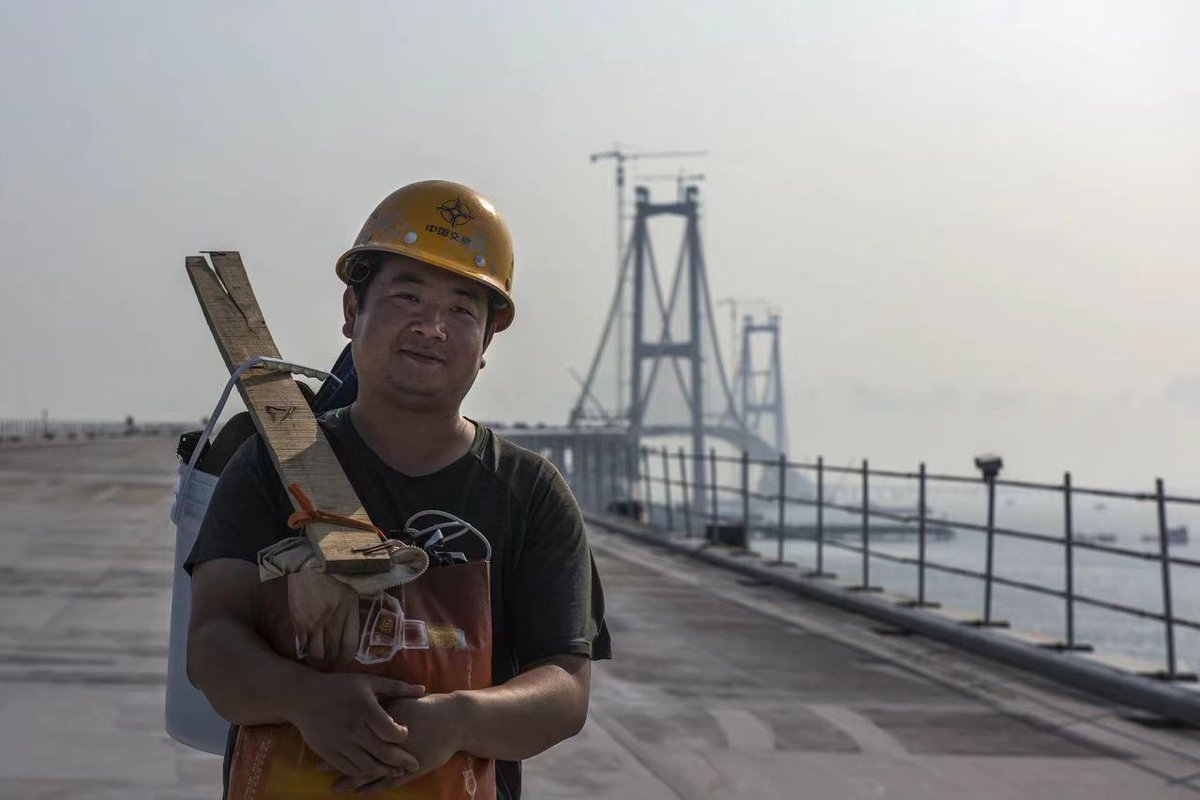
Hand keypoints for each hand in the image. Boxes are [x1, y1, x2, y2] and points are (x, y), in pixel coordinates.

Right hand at [288, 569, 360, 665]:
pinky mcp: (300, 624)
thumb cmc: (329, 585)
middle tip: (331, 662)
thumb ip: (352, 614)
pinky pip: (304, 646)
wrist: (305, 574)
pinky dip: (306, 649)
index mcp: (349, 610)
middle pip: (333, 652)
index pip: (350, 644)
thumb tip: (355, 636)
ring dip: (319, 658)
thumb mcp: (349, 595)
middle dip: (332, 661)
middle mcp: (333, 619)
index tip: (344, 662)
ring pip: (317, 653)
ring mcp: (315, 623)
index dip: (347, 658)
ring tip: (320, 656)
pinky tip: (308, 646)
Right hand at [288, 671, 424, 788]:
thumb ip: (397, 687)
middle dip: (402, 762)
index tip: (405, 734)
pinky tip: (372, 772)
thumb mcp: (368, 681)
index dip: (403, 736)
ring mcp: (341, 743)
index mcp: (366, 710)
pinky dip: (363, 774)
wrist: (302, 696)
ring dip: (385, 772)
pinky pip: (349, 769)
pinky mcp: (328, 753)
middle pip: (384, 753)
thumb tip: (423, 689)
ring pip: (368, 766)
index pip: (392, 732)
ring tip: (396, 773)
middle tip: (414, 765)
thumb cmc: (339, 686)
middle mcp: (354, 729)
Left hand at [335, 693, 466, 793]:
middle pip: (360, 752)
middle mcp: (392, 741)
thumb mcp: (405, 699)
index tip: (322, 739)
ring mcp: (401, 757)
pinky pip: (389, 782)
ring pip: (373, 771)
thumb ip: (386, 700)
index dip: (340, 736)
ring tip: (334, 787)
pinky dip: (373, 788)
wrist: (456, 719)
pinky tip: (359, 792)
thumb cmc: (430, 707)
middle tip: (319, 767)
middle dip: (340, 761)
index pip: (358, 731)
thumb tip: (364, 698)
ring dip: (353, 779)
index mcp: (388, 720)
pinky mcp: (411, 769)